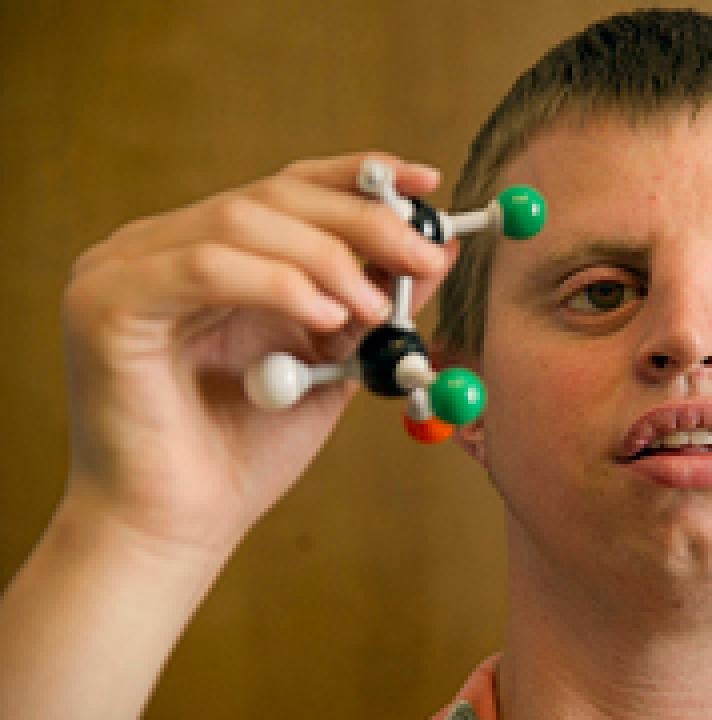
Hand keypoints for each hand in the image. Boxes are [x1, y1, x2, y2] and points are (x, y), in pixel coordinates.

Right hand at [61, 153, 453, 553]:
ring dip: (325, 257)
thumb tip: (439, 248)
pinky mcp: (105, 302)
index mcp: (210, 252)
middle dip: (360, 220)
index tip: (427, 181)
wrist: (180, 527)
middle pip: (272, 197)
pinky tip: (322, 317)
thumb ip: (374, 303)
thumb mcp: (333, 361)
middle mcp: (160, 246)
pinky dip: (275, 283)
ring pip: (240, 221)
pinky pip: (202, 266)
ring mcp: (123, 267)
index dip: (359, 177)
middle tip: (421, 255)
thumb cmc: (246, 451)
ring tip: (373, 307)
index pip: (289, 189)